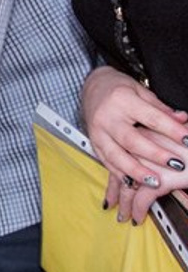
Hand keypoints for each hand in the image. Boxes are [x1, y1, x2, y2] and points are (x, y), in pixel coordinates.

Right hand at [81, 66, 187, 222]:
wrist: (92, 87)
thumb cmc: (120, 89)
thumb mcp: (142, 92)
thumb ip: (161, 109)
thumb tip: (183, 120)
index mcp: (122, 100)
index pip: (151, 117)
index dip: (171, 130)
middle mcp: (107, 117)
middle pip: (131, 140)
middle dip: (155, 154)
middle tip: (176, 164)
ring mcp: (97, 131)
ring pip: (116, 155)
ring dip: (136, 171)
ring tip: (155, 182)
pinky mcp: (93, 142)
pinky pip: (106, 161)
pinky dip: (119, 173)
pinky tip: (132, 183)